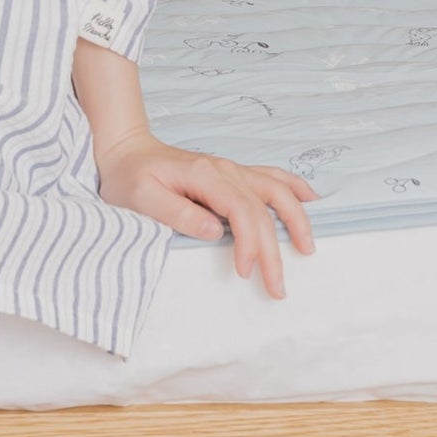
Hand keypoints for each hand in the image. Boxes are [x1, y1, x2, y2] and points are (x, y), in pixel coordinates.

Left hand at [92, 132, 317, 299]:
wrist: (126, 150)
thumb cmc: (129, 176)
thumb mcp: (142, 198)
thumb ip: (177, 213)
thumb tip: (214, 231)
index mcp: (205, 176)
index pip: (241, 212)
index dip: (249, 244)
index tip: (245, 272)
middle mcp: (225, 170)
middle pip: (263, 209)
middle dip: (274, 250)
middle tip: (277, 287)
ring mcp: (231, 170)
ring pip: (276, 191)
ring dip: (296, 219)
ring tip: (307, 248)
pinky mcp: (232, 174)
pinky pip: (271, 177)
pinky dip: (294, 188)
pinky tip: (310, 200)